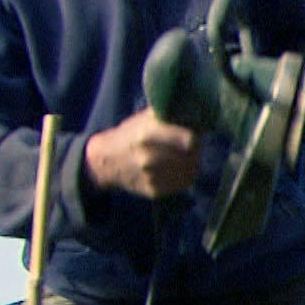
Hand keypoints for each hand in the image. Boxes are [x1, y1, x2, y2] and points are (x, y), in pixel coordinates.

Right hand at [84, 108, 200, 197]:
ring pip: (189, 170)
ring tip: (181, 155)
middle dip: (194, 149)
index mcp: (148, 133)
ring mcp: (152, 177)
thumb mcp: (146, 118)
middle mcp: (150, 157)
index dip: (195, 136)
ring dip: (190, 162)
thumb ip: (170, 115)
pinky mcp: (155, 191)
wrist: (105, 162)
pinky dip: (182, 175)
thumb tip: (199, 113)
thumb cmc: (130, 134)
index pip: (190, 140)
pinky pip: (181, 183)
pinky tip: (174, 167)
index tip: (194, 133)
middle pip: (192, 156)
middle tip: (190, 145)